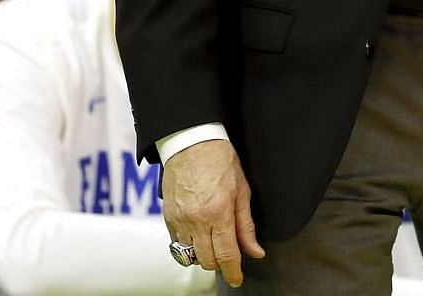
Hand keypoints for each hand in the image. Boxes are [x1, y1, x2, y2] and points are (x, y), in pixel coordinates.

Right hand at [162, 139, 264, 287]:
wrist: (191, 143)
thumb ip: (246, 225)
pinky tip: (199, 235)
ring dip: (204, 255)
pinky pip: (176, 243)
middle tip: (229, 257)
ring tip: (215, 244)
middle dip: (219, 264)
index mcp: (218, 213)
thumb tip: (255, 251)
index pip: (226, 254)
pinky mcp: (167, 217)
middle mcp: (196, 220)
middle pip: (206, 259)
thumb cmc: (220, 162)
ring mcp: (179, 220)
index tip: (237, 279)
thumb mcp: (242, 191)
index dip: (232, 271)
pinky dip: (189, 245)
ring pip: (190, 254)